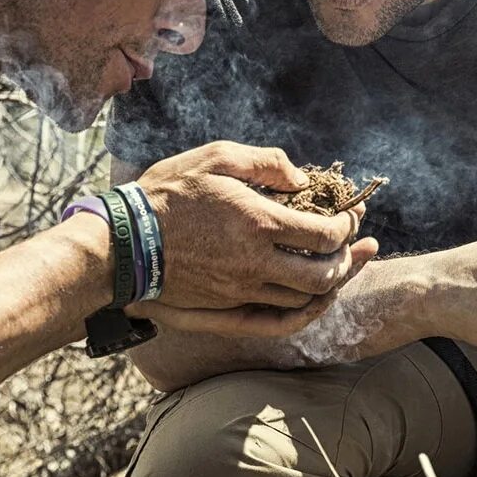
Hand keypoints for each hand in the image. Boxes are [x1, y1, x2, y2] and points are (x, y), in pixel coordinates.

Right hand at [127, 141, 378, 337]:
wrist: (124, 242)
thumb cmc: (167, 194)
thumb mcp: (214, 157)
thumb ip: (265, 162)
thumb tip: (301, 179)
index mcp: (258, 223)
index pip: (324, 235)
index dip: (346, 227)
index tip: (348, 217)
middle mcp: (255, 263)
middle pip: (323, 275)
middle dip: (346, 260)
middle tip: (352, 245)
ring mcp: (241, 290)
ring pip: (304, 300)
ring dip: (330, 285)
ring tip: (339, 267)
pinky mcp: (227, 307)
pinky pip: (278, 318)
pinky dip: (304, 311)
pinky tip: (311, 300)